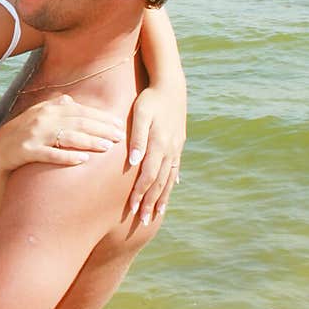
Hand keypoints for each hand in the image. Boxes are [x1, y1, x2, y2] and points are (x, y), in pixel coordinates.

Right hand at [0, 94, 126, 172]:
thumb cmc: (19, 135)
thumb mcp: (35, 116)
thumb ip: (53, 107)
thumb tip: (70, 100)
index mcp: (47, 108)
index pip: (80, 111)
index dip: (101, 117)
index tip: (118, 124)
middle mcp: (41, 119)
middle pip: (78, 122)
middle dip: (101, 129)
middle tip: (119, 136)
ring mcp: (34, 135)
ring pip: (68, 137)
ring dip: (89, 142)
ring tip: (106, 148)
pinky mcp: (26, 152)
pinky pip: (51, 154)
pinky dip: (67, 157)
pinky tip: (82, 160)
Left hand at [126, 84, 185, 223]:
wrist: (171, 86)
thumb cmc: (150, 99)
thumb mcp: (140, 114)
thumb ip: (137, 137)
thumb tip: (134, 162)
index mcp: (159, 144)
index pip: (148, 176)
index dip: (139, 194)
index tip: (131, 209)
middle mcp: (170, 150)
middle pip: (159, 183)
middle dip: (150, 203)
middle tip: (142, 221)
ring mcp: (176, 148)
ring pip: (169, 179)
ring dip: (161, 198)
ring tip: (155, 214)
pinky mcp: (178, 145)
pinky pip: (174, 169)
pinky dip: (170, 184)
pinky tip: (168, 191)